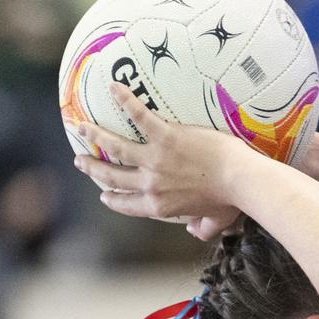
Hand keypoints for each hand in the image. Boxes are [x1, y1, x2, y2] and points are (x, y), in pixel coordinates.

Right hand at [73, 82, 242, 237]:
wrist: (238, 180)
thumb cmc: (230, 202)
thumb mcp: (214, 221)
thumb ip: (201, 229)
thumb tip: (194, 232)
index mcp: (159, 206)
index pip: (128, 205)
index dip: (113, 200)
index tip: (104, 195)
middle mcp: (151, 184)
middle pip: (113, 177)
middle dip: (93, 169)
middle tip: (80, 160)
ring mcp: (155, 160)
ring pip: (116, 147)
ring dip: (96, 136)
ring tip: (82, 126)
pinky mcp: (166, 137)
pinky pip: (140, 116)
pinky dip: (125, 100)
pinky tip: (113, 86)